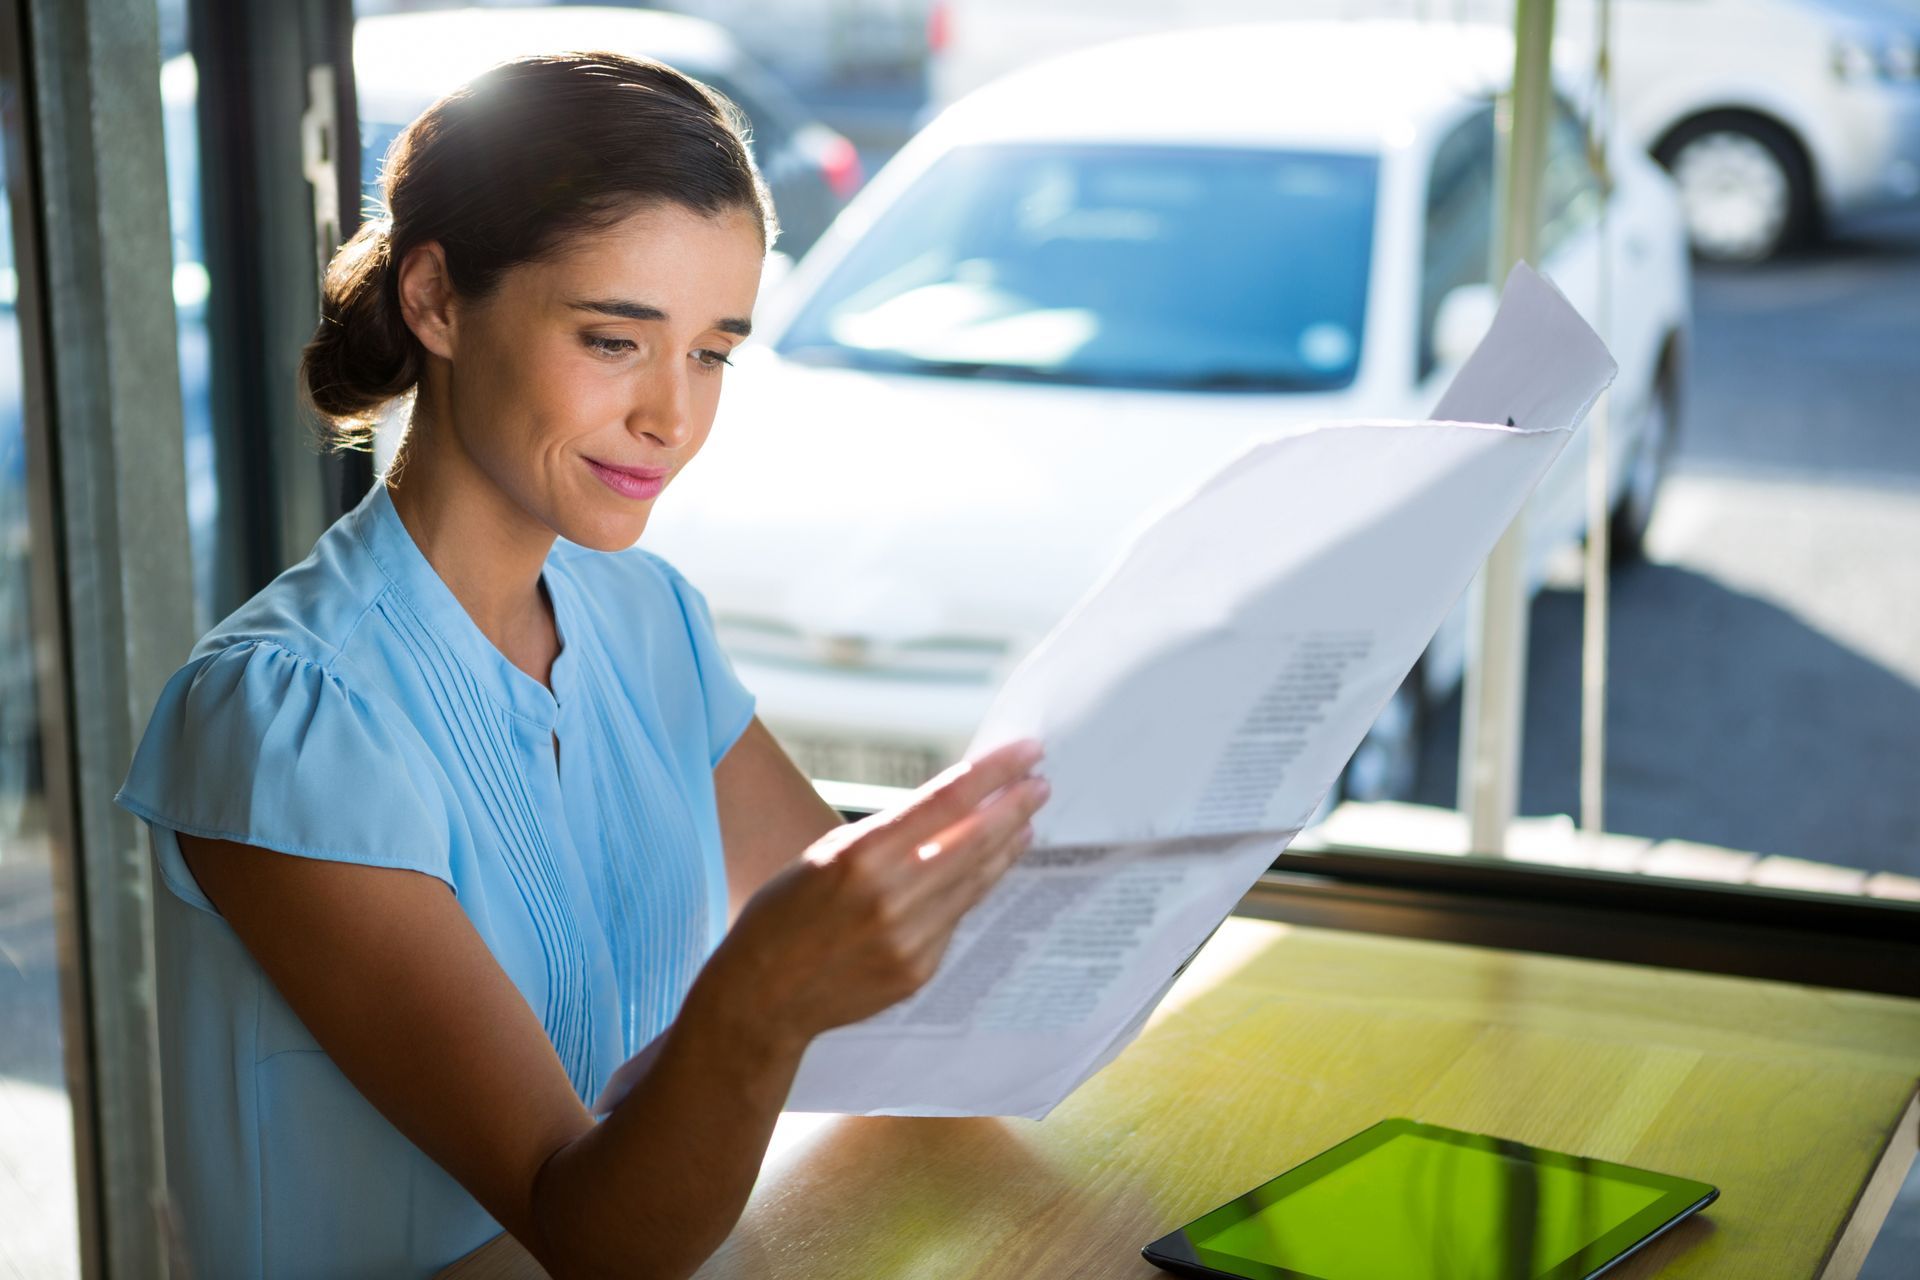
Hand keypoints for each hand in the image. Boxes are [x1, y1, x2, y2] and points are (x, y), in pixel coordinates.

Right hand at [697, 739, 1049, 1047]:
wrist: (762, 996)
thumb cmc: (784, 912)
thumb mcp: (825, 854)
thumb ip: (887, 833)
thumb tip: (948, 805)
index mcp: (862, 856)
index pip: (947, 800)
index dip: (993, 772)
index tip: (1026, 752)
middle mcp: (892, 897)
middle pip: (974, 840)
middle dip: (1014, 807)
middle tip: (1041, 783)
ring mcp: (910, 939)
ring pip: (975, 882)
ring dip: (1005, 847)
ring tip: (1026, 822)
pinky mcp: (918, 970)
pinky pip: (955, 919)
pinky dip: (974, 888)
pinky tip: (987, 868)